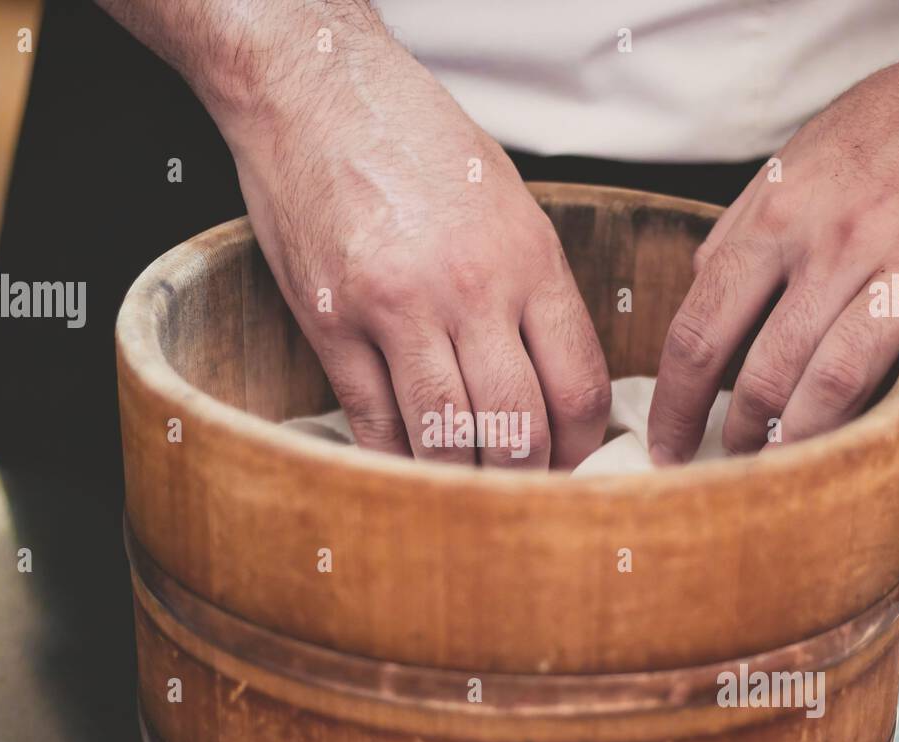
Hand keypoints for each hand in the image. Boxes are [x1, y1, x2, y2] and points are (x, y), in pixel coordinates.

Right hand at [199, 9, 608, 467]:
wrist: (315, 88)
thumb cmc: (415, 139)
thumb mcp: (507, 201)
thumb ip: (534, 288)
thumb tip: (553, 376)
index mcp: (527, 257)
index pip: (578, 383)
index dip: (583, 443)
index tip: (574, 462)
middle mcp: (469, 289)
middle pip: (517, 426)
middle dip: (526, 477)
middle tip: (522, 495)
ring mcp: (395, 309)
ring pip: (444, 438)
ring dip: (459, 482)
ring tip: (465, 495)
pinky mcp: (330, 323)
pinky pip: (372, 420)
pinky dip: (392, 459)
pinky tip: (405, 470)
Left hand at [647, 0, 898, 462]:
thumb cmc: (885, 135)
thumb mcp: (791, 163)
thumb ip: (740, 232)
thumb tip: (695, 292)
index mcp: (777, 217)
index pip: (701, 331)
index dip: (676, 403)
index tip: (666, 446)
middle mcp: (837, 240)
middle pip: (765, 367)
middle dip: (739, 430)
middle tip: (733, 461)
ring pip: (840, 370)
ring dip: (806, 433)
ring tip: (788, 464)